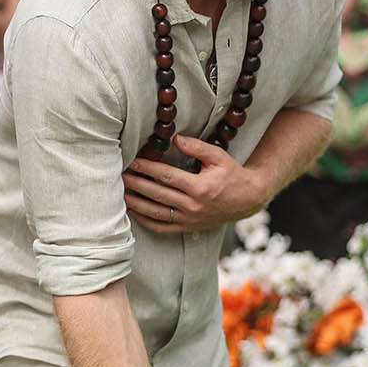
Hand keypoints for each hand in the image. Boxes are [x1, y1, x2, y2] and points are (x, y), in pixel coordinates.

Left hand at [123, 136, 266, 233]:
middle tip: (119, 176)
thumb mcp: (218, 157)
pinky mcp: (188, 228)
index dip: (148, 168)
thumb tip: (175, 138)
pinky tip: (133, 212)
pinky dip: (145, 221)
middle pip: (157, 194)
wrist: (248, 200)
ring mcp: (189, 219)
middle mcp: (193, 206)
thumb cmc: (232, 175)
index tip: (133, 161)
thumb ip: (196, 147)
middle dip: (136, 184)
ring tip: (120, 193)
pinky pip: (162, 228)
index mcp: (200, 187)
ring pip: (156, 212)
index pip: (167, 176)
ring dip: (136, 203)